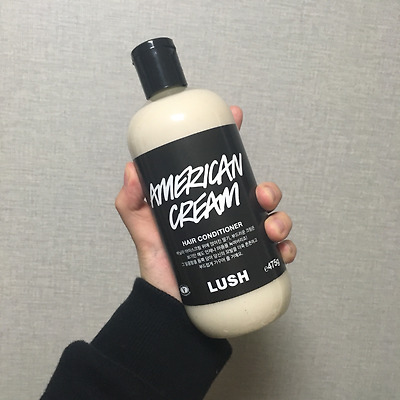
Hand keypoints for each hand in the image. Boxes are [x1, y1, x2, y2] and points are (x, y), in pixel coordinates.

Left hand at [115, 106, 296, 300]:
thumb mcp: (143, 227)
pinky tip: (281, 251)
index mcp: (208, 202)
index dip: (231, 139)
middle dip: (268, 188)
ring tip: (270, 228)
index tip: (236, 117)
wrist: (169, 304)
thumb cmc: (159, 264)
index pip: (223, 167)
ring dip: (281, 218)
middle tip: (262, 196)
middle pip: (258, 192)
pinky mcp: (253, 264)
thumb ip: (131, 201)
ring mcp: (243, 239)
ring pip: (274, 219)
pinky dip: (286, 249)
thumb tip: (133, 170)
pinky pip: (277, 252)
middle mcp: (229, 216)